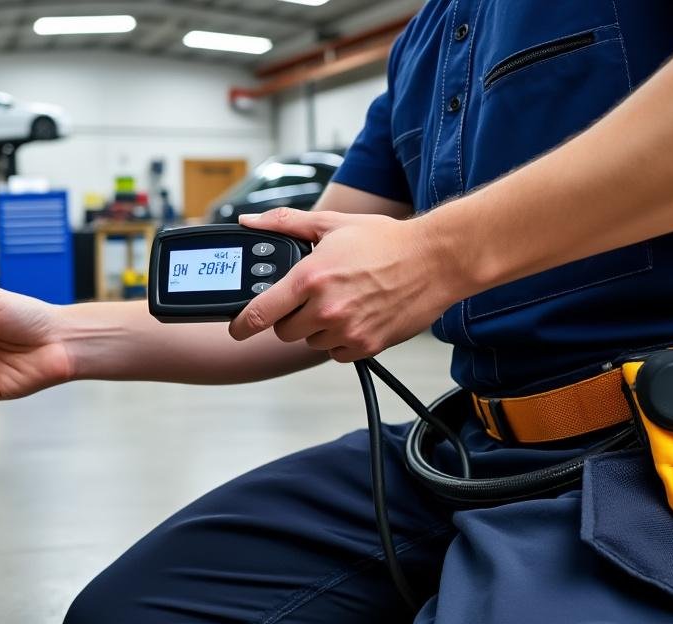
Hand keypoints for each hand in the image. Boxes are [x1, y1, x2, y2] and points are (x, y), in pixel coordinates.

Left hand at [228, 208, 463, 361]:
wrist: (435, 260)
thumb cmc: (386, 241)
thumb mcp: (332, 225)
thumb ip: (285, 224)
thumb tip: (249, 222)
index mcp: (310, 278)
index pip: (260, 313)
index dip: (242, 324)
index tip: (236, 329)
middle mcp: (326, 308)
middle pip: (284, 331)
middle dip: (291, 317)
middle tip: (311, 298)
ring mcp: (347, 330)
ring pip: (312, 341)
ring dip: (319, 327)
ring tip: (343, 301)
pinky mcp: (366, 346)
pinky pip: (337, 353)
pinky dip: (341, 340)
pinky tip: (357, 316)